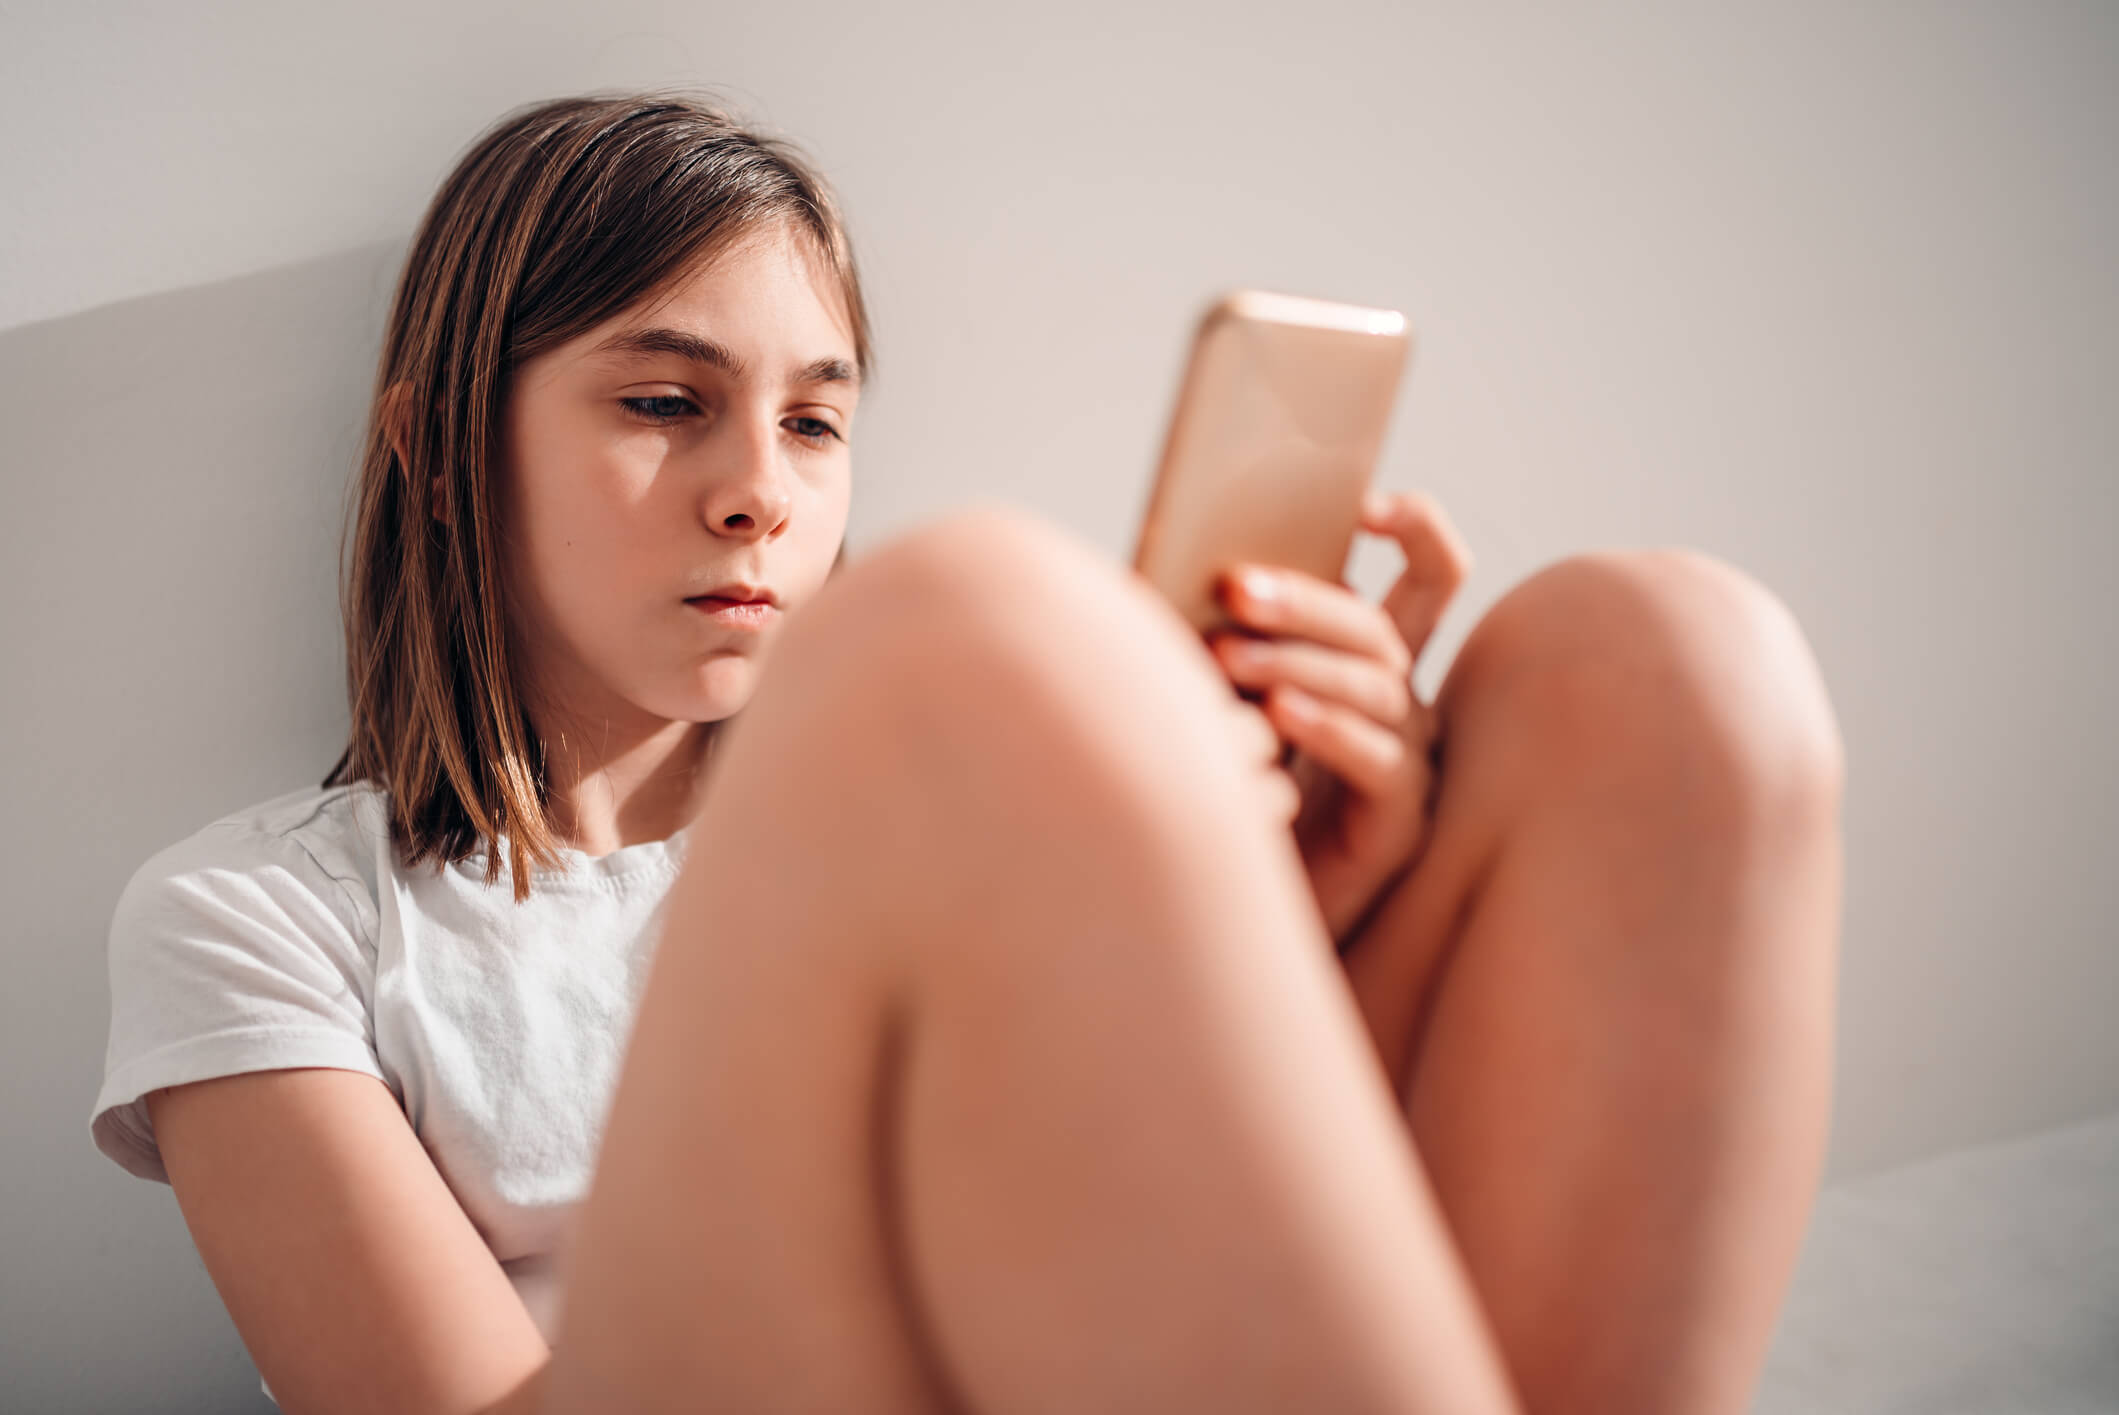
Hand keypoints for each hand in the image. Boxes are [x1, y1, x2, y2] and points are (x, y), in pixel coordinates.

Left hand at [1206, 489, 1473, 947]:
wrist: (1228, 897)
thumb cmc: (1222, 781)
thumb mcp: (1221, 690)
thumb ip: (1219, 626)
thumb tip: (1176, 553)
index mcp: (1368, 652)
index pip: (1430, 570)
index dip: (1418, 525)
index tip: (1364, 501)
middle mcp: (1402, 695)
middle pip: (1381, 624)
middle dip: (1307, 600)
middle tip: (1232, 588)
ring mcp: (1410, 755)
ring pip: (1377, 686)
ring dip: (1299, 662)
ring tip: (1229, 656)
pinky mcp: (1402, 817)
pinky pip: (1378, 761)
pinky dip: (1327, 729)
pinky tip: (1277, 715)